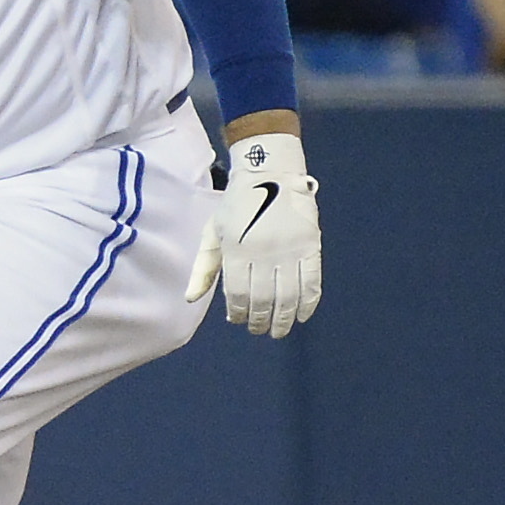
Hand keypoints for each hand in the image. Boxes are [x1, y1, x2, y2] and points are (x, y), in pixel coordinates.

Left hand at [187, 132, 321, 339]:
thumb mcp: (212, 232)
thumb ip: (203, 268)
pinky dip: (309, 303)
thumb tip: (191, 299)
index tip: (238, 320)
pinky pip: (312, 282)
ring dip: (284, 318)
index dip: (239, 313)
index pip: (238, 294)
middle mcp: (264, 253)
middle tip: (258, 330)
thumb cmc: (236, 205)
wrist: (270, 173)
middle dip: (260, 320)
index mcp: (236, 250)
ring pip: (289, 296)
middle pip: (264, 299)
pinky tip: (303, 315)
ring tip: (279, 330)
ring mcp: (290, 250)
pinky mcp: (311, 246)